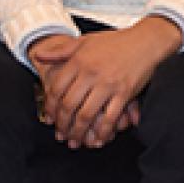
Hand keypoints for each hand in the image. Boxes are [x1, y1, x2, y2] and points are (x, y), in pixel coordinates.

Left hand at [36, 17, 182, 148]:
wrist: (145, 41)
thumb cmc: (115, 41)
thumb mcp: (84, 41)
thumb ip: (60, 51)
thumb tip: (38, 56)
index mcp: (78, 61)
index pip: (56, 89)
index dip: (50, 108)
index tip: (50, 119)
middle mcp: (90, 73)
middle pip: (69, 105)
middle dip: (63, 125)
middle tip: (61, 135)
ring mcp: (108, 84)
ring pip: (86, 115)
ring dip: (79, 132)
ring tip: (75, 141)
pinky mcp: (124, 93)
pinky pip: (110, 117)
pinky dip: (102, 131)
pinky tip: (98, 139)